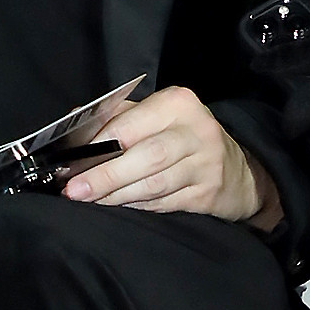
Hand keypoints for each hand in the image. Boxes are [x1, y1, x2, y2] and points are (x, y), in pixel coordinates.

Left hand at [60, 85, 273, 221]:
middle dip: (105, 175)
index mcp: (178, 103)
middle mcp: (197, 130)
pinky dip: (137, 206)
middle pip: (144, 156)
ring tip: (90, 200)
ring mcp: (206, 165)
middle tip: (74, 189)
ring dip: (116, 195)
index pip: (131, 124)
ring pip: (153, 184)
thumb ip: (118, 115)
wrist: (238, 171)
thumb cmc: (184, 138)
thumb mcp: (157, 115)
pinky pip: (163, 203)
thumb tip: (74, 119)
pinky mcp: (208, 195)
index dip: (98, 144)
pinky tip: (118, 206)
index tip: (72, 160)